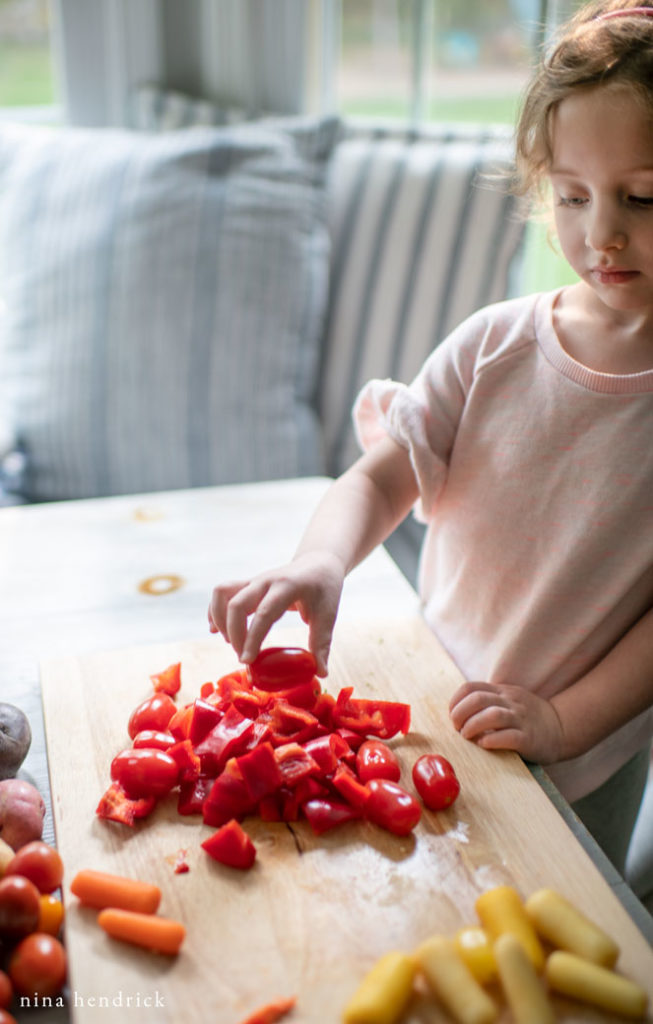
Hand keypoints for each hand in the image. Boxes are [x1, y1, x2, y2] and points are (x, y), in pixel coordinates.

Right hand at [207, 551, 344, 675]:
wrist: (318, 563)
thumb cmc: (324, 589)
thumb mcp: (328, 615)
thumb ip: (322, 644)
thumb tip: (321, 673)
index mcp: (287, 587)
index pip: (264, 613)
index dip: (252, 638)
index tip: (246, 661)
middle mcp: (266, 580)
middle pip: (236, 604)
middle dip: (234, 634)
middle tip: (244, 658)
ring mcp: (254, 580)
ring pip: (222, 593)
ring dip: (220, 620)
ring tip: (230, 642)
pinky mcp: (247, 584)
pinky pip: (222, 593)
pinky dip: (215, 611)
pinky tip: (216, 630)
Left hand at [448, 681, 564, 764]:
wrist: (561, 728)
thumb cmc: (527, 718)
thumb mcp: (507, 701)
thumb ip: (487, 702)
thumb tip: (457, 713)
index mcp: (502, 692)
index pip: (470, 688)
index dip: (455, 701)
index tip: (452, 716)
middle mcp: (511, 702)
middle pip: (478, 699)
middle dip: (460, 713)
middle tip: (457, 727)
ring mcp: (521, 719)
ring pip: (492, 715)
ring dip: (473, 725)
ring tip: (467, 735)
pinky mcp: (529, 739)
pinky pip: (508, 736)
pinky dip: (492, 740)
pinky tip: (484, 744)